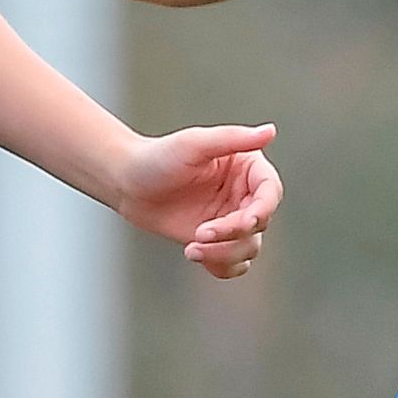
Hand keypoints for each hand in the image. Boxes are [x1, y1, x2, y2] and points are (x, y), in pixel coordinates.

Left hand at [112, 122, 285, 279]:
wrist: (127, 183)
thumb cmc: (158, 157)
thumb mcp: (194, 144)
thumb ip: (234, 138)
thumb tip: (270, 132)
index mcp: (247, 169)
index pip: (270, 192)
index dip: (263, 210)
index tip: (244, 222)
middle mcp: (244, 195)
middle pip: (259, 224)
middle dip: (232, 233)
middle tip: (200, 232)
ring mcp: (230, 220)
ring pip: (249, 248)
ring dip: (224, 253)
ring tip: (192, 248)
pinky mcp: (216, 242)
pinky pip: (233, 264)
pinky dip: (221, 266)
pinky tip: (193, 253)